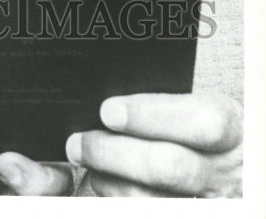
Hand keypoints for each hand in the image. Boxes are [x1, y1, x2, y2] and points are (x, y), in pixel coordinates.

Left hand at [65, 91, 242, 196]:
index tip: (109, 110)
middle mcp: (227, 172)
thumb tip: (111, 105)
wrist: (230, 170)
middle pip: (170, 166)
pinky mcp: (194, 217)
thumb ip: (165, 106)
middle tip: (78, 142)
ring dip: (110, 181)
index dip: (152, 115)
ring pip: (153, 200)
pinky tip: (104, 183)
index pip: (202, 121)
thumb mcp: (202, 110)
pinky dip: (118, 198)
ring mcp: (213, 203)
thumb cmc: (206, 132)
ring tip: (86, 161)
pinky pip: (150, 213)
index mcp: (233, 129)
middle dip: (114, 152)